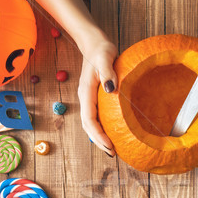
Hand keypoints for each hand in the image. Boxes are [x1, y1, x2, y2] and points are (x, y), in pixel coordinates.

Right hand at [77, 39, 117, 156]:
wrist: (94, 43)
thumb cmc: (101, 49)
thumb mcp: (106, 58)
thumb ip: (108, 72)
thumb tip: (110, 89)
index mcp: (86, 92)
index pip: (89, 120)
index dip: (98, 135)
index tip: (109, 146)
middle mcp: (85, 98)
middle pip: (88, 126)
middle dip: (99, 141)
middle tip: (112, 153)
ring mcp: (88, 99)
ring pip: (91, 123)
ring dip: (99, 137)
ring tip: (112, 149)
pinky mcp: (94, 98)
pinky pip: (96, 117)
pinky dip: (102, 128)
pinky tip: (112, 133)